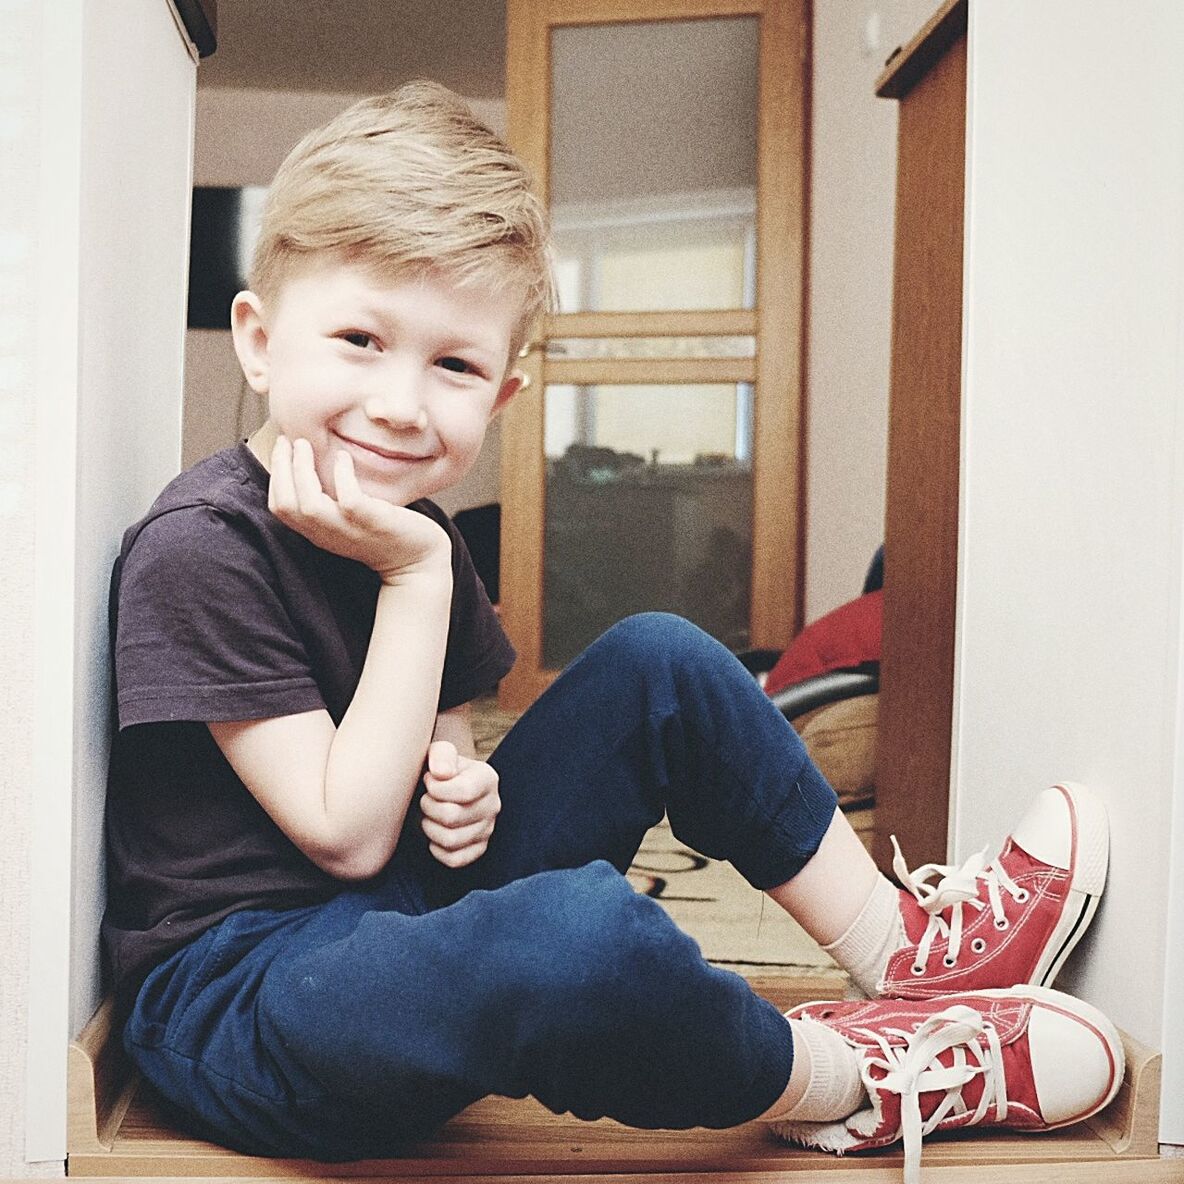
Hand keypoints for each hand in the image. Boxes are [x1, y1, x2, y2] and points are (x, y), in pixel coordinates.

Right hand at [268, 435, 450, 581]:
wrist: (418, 561)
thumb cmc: (383, 533)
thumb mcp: (347, 518)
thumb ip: (330, 499)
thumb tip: (315, 465)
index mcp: (318, 532)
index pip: (280, 508)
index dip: (275, 476)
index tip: (282, 448)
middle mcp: (328, 534)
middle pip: (286, 505)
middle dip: (281, 468)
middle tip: (288, 440)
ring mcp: (349, 529)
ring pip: (310, 504)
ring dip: (301, 470)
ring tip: (305, 444)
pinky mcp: (373, 523)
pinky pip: (349, 500)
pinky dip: (342, 475)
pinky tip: (344, 457)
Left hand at [420, 741, 499, 867]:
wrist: (443, 789)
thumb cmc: (440, 770)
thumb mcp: (440, 752)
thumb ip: (441, 754)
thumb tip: (442, 773)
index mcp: (487, 778)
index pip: (463, 791)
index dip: (436, 789)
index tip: (428, 781)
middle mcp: (493, 805)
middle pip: (452, 817)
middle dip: (428, 808)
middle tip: (425, 800)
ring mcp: (488, 829)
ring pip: (451, 841)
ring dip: (430, 829)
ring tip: (428, 816)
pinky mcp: (479, 848)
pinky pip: (455, 859)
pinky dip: (437, 850)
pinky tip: (434, 834)